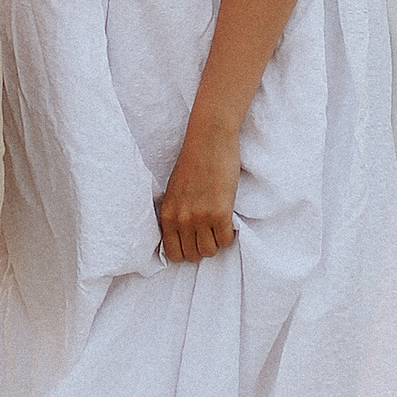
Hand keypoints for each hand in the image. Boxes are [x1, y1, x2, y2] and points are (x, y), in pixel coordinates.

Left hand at [156, 118, 240, 261]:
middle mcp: (182, 219)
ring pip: (210, 251)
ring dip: (216, 242)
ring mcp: (201, 217)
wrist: (209, 140)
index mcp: (168, 214)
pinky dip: (229, 235)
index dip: (185, 251)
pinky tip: (228, 220)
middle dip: (202, 247)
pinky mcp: (221, 212)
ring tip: (218, 226)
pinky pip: (226, 240)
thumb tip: (180, 236)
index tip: (193, 241)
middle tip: (209, 232)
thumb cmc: (192, 162)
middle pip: (193, 255)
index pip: (172, 253)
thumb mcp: (173, 191)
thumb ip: (175, 213)